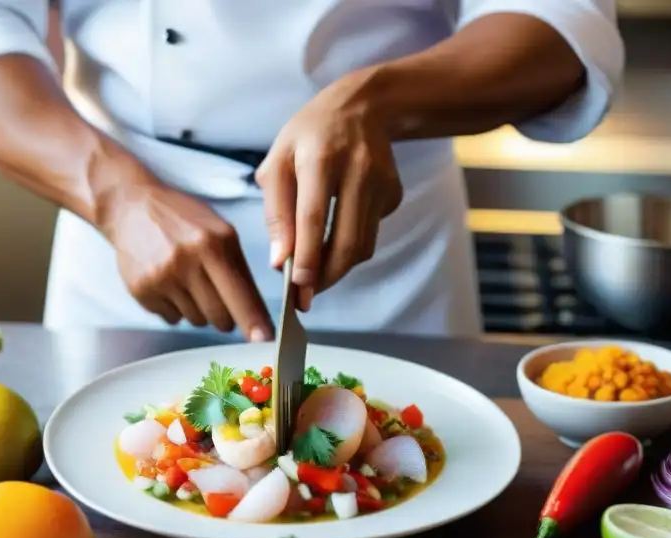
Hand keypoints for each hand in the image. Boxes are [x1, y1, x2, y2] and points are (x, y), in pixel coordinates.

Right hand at [103, 179, 273, 340]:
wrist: (131, 207)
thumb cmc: (182, 219)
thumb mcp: (219, 230)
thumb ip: (239, 267)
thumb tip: (257, 313)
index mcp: (214, 243)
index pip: (241, 293)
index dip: (254, 321)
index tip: (265, 340)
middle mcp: (188, 260)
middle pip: (220, 316)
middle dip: (225, 316)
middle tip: (216, 296)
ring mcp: (163, 277)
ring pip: (197, 320)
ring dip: (198, 309)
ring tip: (185, 279)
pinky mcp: (142, 290)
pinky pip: (172, 318)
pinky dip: (175, 307)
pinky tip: (167, 282)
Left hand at [257, 71, 402, 309]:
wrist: (362, 106)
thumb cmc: (309, 136)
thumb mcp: (278, 160)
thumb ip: (276, 211)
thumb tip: (279, 261)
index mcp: (320, 157)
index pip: (314, 217)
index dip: (307, 257)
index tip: (297, 288)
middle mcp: (357, 170)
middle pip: (346, 241)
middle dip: (325, 277)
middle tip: (305, 298)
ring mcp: (382, 182)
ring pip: (362, 245)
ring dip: (337, 268)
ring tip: (314, 274)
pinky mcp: (394, 193)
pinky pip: (371, 234)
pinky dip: (351, 245)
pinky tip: (336, 233)